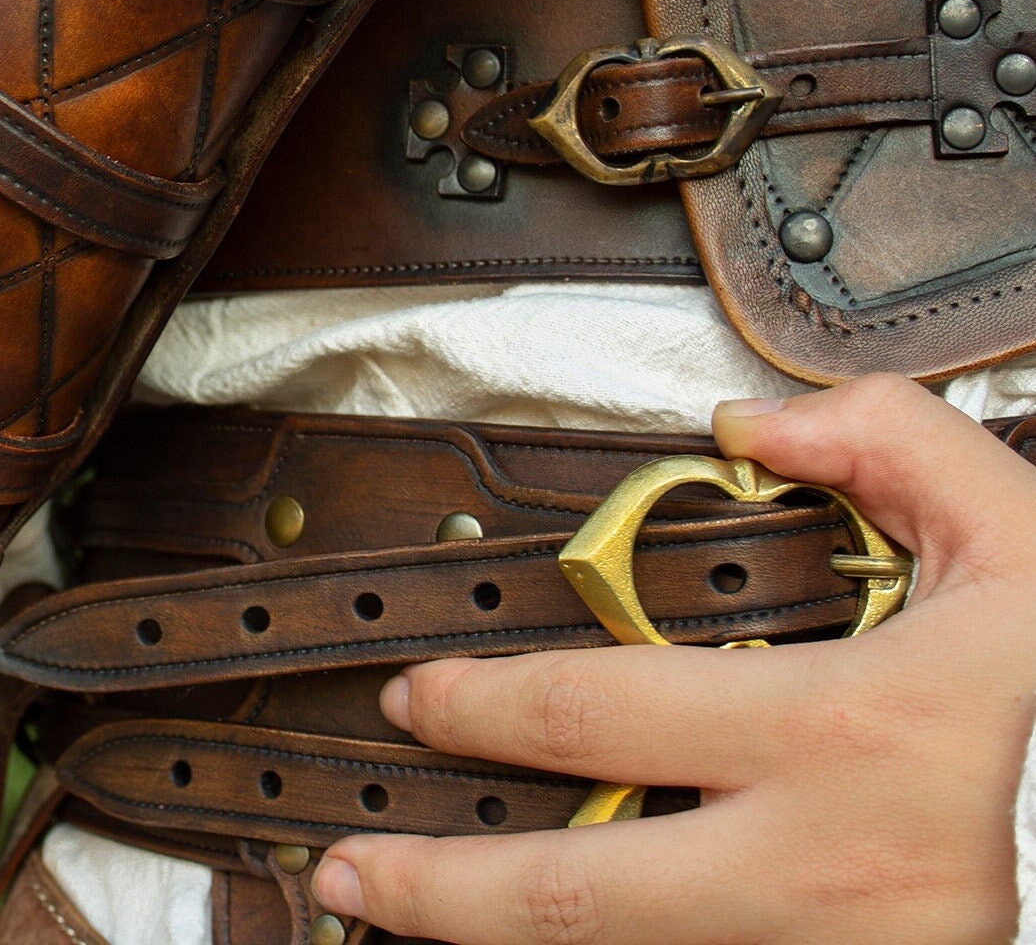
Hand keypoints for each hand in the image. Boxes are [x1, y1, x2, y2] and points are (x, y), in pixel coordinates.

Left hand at [312, 374, 1035, 943]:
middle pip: (576, 895)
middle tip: (347, 866)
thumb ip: (885, 445)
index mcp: (846, 737)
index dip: (482, 704)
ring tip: (399, 930)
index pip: (598, 713)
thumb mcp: (1019, 544)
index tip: (419, 695)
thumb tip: (748, 422)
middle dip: (437, 886)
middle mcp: (825, 872)